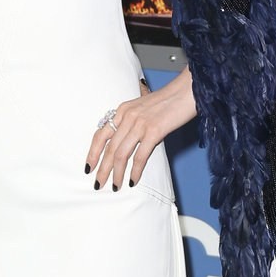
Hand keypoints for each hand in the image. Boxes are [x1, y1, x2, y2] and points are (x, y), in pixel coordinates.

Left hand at [86, 69, 195, 190]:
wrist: (187, 91)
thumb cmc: (168, 100)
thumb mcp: (142, 107)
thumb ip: (131, 121)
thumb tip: (126, 140)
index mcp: (122, 110)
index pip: (100, 135)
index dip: (93, 153)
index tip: (89, 167)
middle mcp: (127, 117)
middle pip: (109, 148)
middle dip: (102, 168)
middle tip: (98, 183)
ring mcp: (139, 124)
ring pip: (121, 154)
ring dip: (116, 173)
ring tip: (115, 185)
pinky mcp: (154, 131)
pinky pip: (140, 156)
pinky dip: (135, 170)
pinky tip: (133, 180)